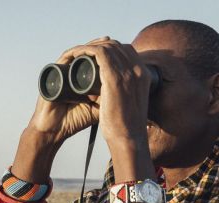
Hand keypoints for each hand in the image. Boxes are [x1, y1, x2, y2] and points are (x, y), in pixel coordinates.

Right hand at [24, 36, 114, 150]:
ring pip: (76, 53)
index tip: (120, 50)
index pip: (95, 60)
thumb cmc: (75, 121)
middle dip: (99, 45)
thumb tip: (129, 90)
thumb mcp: (98, 109)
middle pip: (86, 52)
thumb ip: (111, 100)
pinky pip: (62, 60)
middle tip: (110, 41)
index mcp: (82, 77)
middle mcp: (71, 72)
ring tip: (100, 43)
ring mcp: (62, 73)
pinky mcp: (52, 76)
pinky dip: (72, 54)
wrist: (54, 130)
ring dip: (88, 46)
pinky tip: (81, 51)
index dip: (107, 53)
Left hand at [58, 37, 152, 152]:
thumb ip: (128, 96)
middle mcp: (138, 69)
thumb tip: (119, 96)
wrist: (128, 140)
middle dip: (98, 46)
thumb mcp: (133, 106)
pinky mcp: (114, 77)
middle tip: (82, 56)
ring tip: (75, 54)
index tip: (95, 58)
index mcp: (144, 75)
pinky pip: (98, 53)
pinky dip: (85, 49)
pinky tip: (74, 53)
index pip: (127, 51)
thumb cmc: (127, 128)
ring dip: (89, 46)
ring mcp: (127, 72)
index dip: (110, 50)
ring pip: (106, 47)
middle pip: (116, 46)